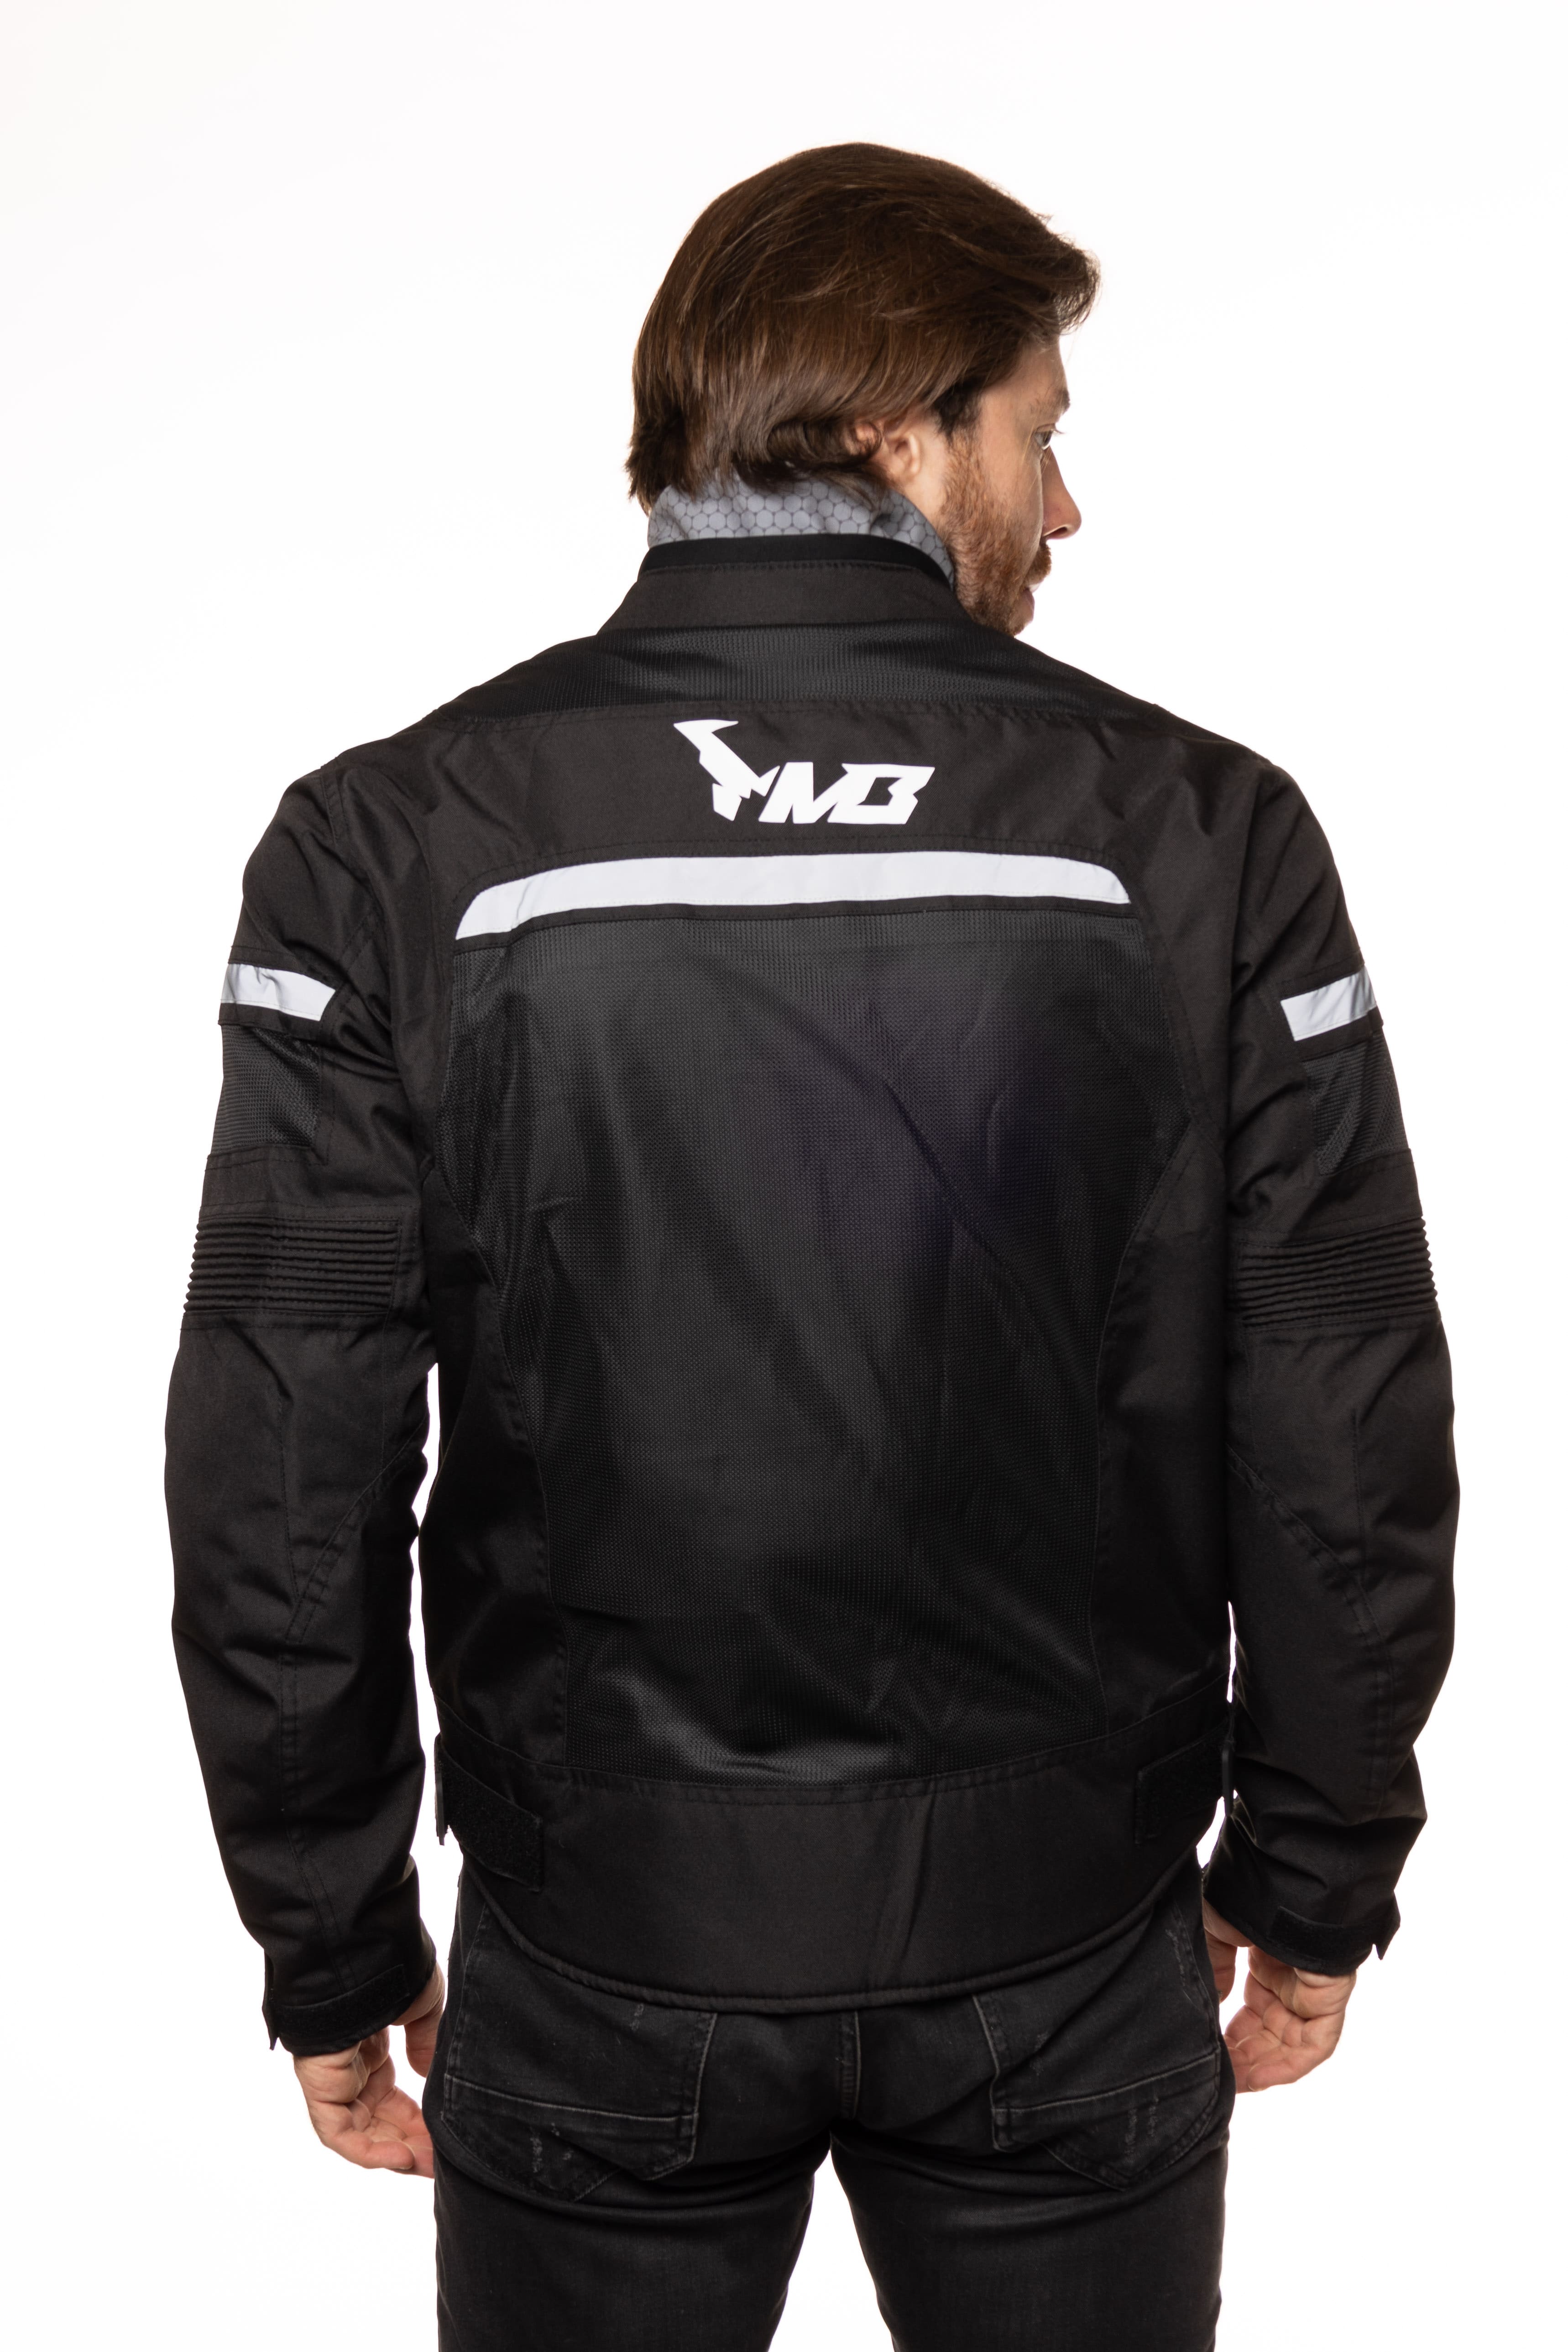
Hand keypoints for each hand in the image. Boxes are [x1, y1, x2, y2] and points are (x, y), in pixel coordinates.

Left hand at [291, 1965, 444, 2174]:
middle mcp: (349, 2067)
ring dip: (396, 2152)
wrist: (361, 1948)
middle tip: (444, 2161)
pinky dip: (369, 2151)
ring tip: (431, 2165)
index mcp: (370, 2047)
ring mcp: (333, 2078)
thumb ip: (426, 2042)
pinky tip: (403, 2157)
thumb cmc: (393, 1965)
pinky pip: (339, 2133)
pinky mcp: (319, 2085)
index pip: (393, 2098)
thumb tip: (427, 2074)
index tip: (446, 2137)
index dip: (420, 2120)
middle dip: (412, 2143)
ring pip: (362, 2132)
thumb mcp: (423, 2005)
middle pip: (379, 2121)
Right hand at [1202, 1903, 1355, 2091]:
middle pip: (1269, 2035)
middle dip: (1243, 2058)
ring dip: (1261, 2068)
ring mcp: (1312, 1992)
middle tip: (1216, 2076)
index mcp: (1267, 1963)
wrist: (1281, 1878)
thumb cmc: (1248, 1894)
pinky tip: (1257, 2077)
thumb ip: (1213, 1968)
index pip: (1251, 2013)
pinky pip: (1314, 2044)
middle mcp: (1291, 1981)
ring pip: (1289, 2045)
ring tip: (1231, 2084)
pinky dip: (1287, 2065)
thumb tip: (1213, 2002)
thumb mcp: (1216, 1931)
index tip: (1207, 2054)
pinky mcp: (1330, 2000)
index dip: (1230, 2038)